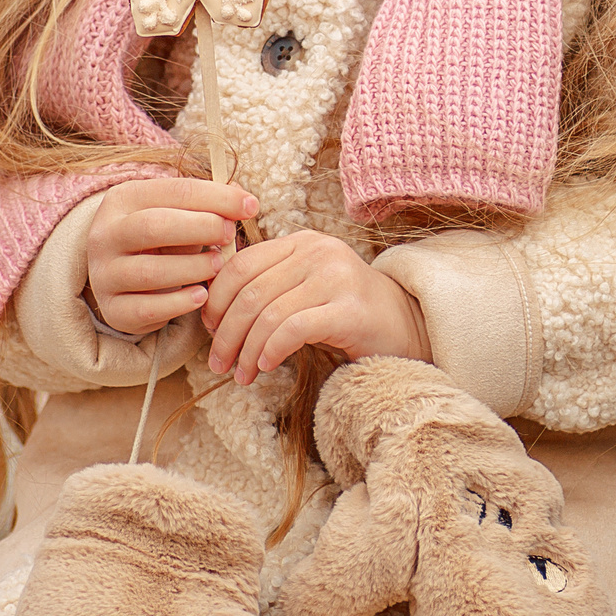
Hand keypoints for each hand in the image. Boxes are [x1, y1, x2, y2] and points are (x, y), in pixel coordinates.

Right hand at [82, 176, 255, 336]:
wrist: (125, 278)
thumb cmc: (164, 239)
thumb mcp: (181, 214)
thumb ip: (210, 207)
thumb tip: (246, 203)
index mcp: (124, 200)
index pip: (173, 191)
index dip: (217, 198)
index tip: (250, 207)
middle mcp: (105, 235)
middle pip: (153, 226)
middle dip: (200, 228)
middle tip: (229, 235)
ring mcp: (104, 274)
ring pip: (149, 271)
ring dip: (193, 268)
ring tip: (217, 265)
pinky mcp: (112, 309)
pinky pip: (146, 308)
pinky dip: (179, 303)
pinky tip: (201, 295)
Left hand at [202, 230, 430, 383]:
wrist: (406, 325)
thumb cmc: (346, 310)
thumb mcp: (305, 284)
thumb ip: (269, 283)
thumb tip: (210, 307)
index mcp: (302, 241)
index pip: (240, 264)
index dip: (216, 300)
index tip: (209, 330)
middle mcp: (319, 251)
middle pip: (249, 293)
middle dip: (225, 334)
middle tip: (217, 363)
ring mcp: (337, 277)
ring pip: (267, 315)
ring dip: (245, 351)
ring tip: (241, 374)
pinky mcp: (350, 309)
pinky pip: (293, 330)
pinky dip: (271, 351)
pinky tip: (265, 367)